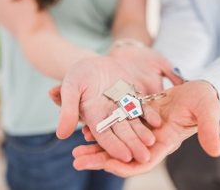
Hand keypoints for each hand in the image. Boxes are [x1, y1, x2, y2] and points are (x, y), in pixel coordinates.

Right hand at [53, 50, 182, 162]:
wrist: (94, 62)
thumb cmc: (79, 74)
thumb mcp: (70, 87)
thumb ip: (67, 109)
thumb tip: (62, 135)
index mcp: (94, 117)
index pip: (104, 135)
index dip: (114, 146)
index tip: (125, 157)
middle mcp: (110, 116)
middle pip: (122, 133)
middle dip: (133, 145)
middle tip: (145, 158)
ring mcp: (123, 107)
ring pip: (134, 123)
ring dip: (143, 133)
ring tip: (152, 142)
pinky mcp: (133, 97)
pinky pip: (142, 107)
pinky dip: (149, 114)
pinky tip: (157, 122)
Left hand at [71, 81, 219, 176]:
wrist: (199, 89)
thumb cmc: (205, 100)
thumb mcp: (208, 112)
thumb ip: (210, 129)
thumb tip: (216, 151)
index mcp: (166, 143)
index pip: (144, 162)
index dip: (126, 166)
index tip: (106, 165)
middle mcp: (151, 140)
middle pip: (124, 156)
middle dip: (101, 160)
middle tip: (77, 161)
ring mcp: (143, 130)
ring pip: (117, 142)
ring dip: (97, 147)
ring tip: (75, 150)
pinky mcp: (137, 117)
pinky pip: (117, 125)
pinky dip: (103, 128)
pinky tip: (85, 128)